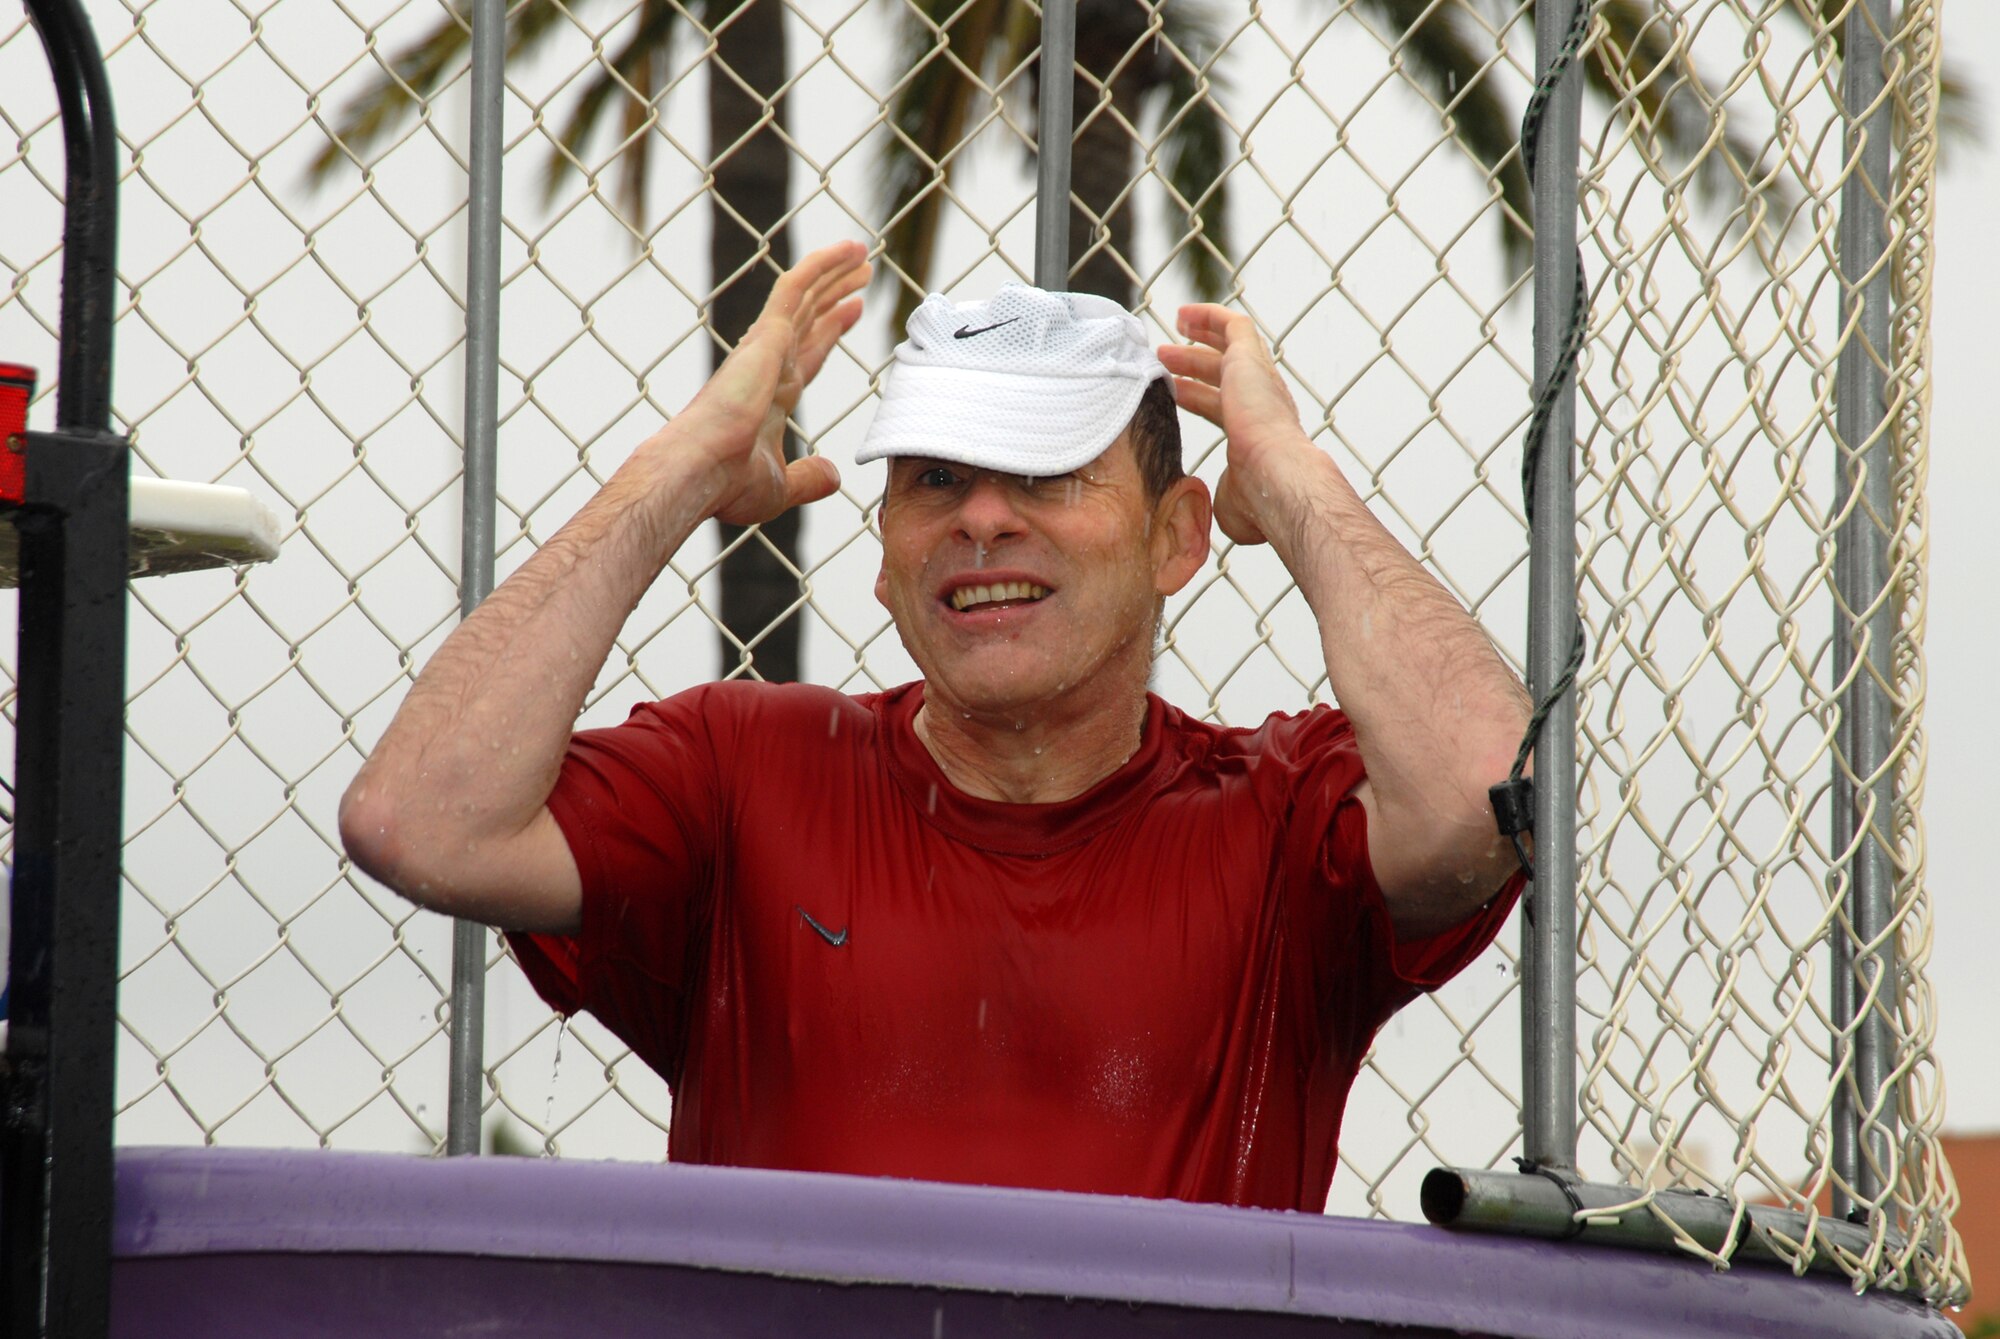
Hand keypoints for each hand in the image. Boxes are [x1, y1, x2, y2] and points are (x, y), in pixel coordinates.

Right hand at [677, 240, 870, 525]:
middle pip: (808, 319)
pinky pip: (796, 288)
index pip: (807, 354)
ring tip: (862, 255)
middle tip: (860, 275)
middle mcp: (767, 367)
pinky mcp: (765, 336)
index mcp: (770, 398)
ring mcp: (765, 349)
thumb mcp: (782, 487)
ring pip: (804, 296)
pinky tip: (847, 251)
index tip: (851, 310)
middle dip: (833, 296)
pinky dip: (822, 266)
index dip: (829, 331)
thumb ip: (810, 479)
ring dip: (833, 274)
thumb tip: (833, 475)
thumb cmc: (727, 485)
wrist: (701, 472)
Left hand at [1157, 304, 1312, 545]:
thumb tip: (1205, 501)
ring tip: (1172, 333)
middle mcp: (1263, 401)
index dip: (1197, 397)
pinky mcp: (1251, 359)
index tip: (1175, 393)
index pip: (1222, 406)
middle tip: (1164, 359)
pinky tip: (1184, 315)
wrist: (1276, 478)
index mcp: (1258, 431)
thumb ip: (1217, 494)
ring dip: (1199, 340)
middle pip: (1223, 375)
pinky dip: (1209, 316)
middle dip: (1193, 366)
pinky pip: (1233, 326)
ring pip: (1229, 347)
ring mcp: (1258, 379)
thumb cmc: (1258, 500)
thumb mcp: (1229, 501)